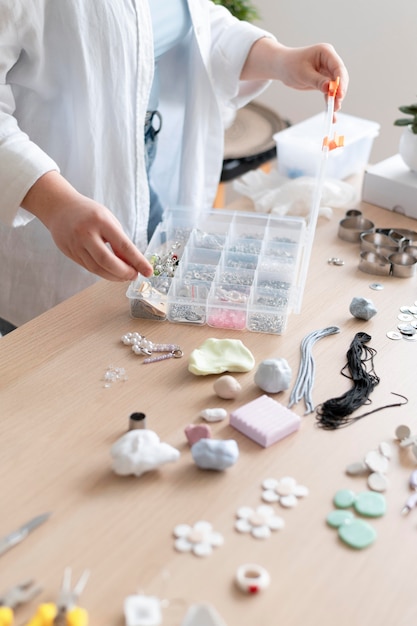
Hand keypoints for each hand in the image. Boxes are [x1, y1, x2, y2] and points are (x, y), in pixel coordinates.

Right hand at [22, 172, 152, 280]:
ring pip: (97, 268)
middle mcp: (86, 233)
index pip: (123, 245)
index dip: (138, 261)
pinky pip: (89, 268)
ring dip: (114, 276)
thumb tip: (131, 264)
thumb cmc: (89, 213)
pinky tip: (112, 273)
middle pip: (107, 261)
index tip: (148, 271)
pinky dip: (103, 272)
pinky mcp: (69, 253)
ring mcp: (75, 244)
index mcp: (101, 221)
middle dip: (124, 272)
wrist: (60, 208)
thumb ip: (119, 241)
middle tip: (135, 275)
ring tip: (125, 276)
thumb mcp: (108, 220)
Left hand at [241, 39, 348, 111]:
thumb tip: (329, 89)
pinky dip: (329, 101)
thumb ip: (317, 81)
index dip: (341, 81)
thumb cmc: (291, 65)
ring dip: (335, 99)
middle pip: (340, 78)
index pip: (338, 67)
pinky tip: (331, 113)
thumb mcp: (303, 74)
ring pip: (336, 86)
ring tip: (334, 111)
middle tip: (336, 105)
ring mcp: (327, 71)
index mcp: (326, 53)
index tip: (340, 94)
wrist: (282, 67)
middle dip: (339, 92)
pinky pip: (329, 92)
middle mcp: (329, 61)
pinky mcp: (324, 80)